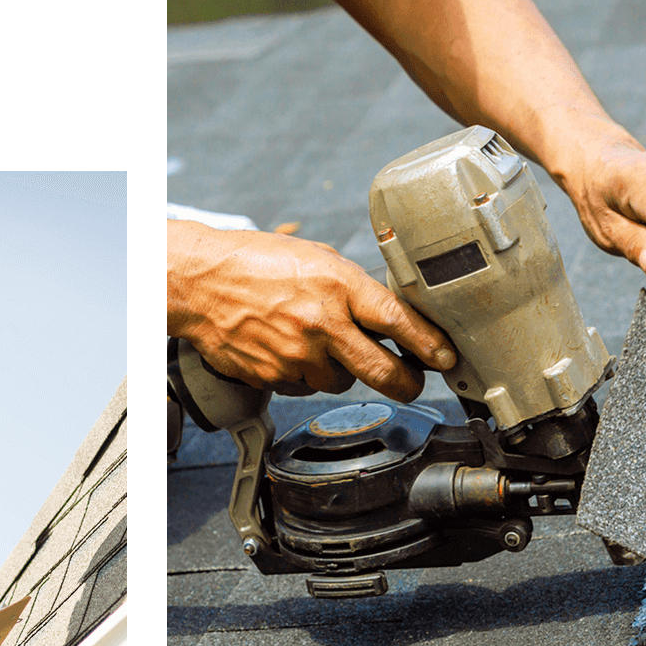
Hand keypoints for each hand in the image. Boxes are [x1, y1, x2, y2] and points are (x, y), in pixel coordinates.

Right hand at [167, 220, 456, 399]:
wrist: (200, 284)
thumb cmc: (254, 262)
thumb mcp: (315, 259)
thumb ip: (351, 287)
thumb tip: (385, 315)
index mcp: (337, 285)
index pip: (397, 321)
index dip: (428, 344)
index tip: (446, 357)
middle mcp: (320, 323)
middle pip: (380, 371)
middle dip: (406, 383)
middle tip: (413, 383)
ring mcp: (296, 355)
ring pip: (339, 382)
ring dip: (340, 371)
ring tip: (318, 344)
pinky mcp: (274, 376)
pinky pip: (304, 386)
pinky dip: (303, 374)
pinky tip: (288, 349)